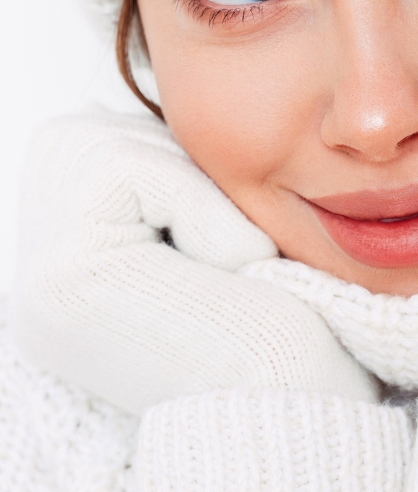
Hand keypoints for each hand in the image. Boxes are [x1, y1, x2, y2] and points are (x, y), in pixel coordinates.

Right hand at [11, 112, 377, 413]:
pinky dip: (201, 210)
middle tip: (234, 260)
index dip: (193, 180)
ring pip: (118, 144)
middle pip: (107, 134)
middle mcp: (36, 276)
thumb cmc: (288, 325)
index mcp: (72, 269)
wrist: (307, 405)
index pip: (118, 150)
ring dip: (200, 198)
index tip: (231, 256)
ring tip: (232, 271)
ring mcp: (40, 278)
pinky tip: (230, 274)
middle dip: (189, 180)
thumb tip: (158, 86)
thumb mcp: (220, 234)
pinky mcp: (66, 276)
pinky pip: (132, 167)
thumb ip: (173, 182)